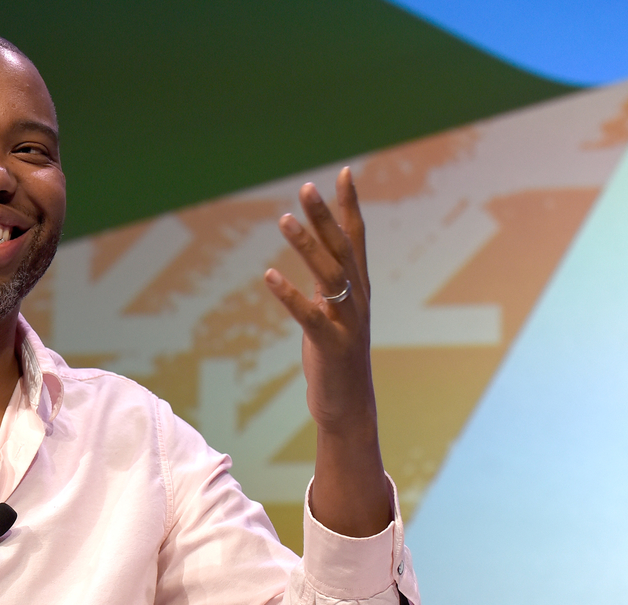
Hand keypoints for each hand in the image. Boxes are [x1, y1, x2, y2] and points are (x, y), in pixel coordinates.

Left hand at [263, 167, 390, 537]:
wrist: (349, 408)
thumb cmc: (336, 360)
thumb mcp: (333, 315)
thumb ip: (328, 286)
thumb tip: (319, 256)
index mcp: (359, 290)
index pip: (357, 239)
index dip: (350, 207)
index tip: (344, 173)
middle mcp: (358, 301)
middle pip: (343, 249)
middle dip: (326, 217)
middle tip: (308, 186)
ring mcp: (347, 323)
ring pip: (329, 276)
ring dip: (306, 246)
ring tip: (284, 219)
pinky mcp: (331, 346)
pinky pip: (309, 316)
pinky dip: (289, 295)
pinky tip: (269, 275)